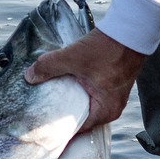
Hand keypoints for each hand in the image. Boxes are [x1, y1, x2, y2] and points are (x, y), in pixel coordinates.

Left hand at [24, 29, 146, 132]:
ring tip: (52, 94)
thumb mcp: (73, 57)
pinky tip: (66, 82)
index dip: (58, 126)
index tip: (42, 123)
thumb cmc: (108, 48)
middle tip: (42, 108)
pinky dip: (79, 89)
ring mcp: (114, 97)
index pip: (76, 128)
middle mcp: (112, 109)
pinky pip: (91, 94)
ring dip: (70, 98)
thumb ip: (48, 67)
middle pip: (80, 116)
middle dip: (62, 111)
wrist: (130, 30)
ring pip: (85, 104)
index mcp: (105, 111)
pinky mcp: (112, 84)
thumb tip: (29, 76)